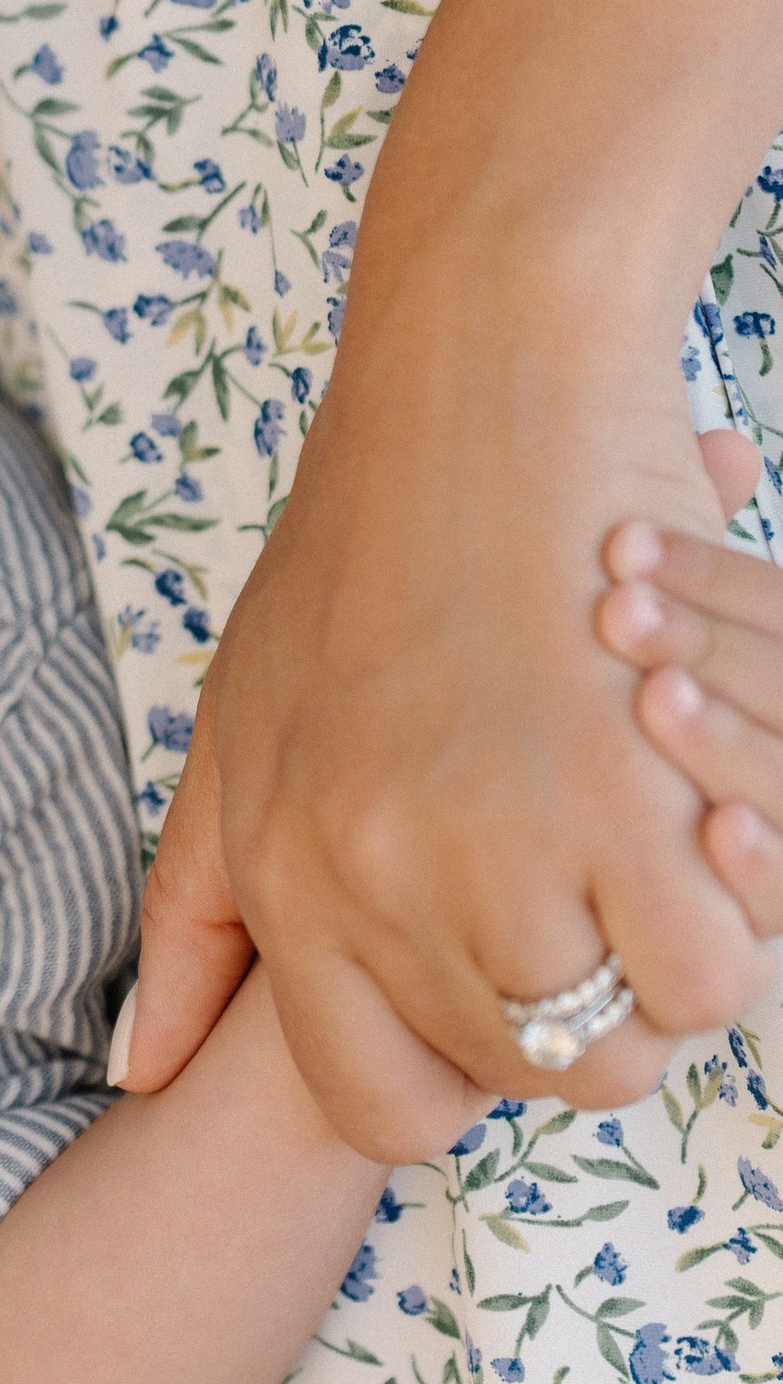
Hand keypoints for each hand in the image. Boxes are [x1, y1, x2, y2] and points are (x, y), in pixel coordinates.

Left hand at [118, 308, 775, 1154]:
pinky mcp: (618, 793)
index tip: (501, 971)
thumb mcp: (241, 722)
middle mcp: (370, 877)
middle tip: (605, 882)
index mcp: (282, 869)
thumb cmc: (366, 544)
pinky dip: (729, 912)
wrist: (475, 375)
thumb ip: (197, 909)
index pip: (378, 1104)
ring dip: (665, 961)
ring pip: (626, 1035)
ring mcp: (491, 843)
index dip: (460, 1069)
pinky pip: (708, 965)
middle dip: (581, 1008)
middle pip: (520, 1073)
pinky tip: (701, 809)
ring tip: (657, 835)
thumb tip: (139, 1074)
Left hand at [599, 504, 782, 942]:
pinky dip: (766, 865)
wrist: (655, 936)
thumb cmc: (639, 752)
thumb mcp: (669, 658)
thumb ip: (695, 574)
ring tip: (653, 697)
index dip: (714, 580)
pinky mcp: (775, 930)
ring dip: (728, 742)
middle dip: (711, 647)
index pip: (775, 613)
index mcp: (768, 674)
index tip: (619, 541)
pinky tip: (717, 827)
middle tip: (616, 609)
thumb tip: (720, 446)